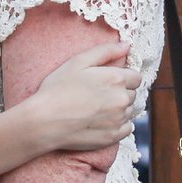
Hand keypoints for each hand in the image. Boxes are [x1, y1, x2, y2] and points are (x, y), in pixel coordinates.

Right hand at [22, 42, 138, 152]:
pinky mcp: (113, 137)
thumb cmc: (58, 89)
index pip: (136, 77)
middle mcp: (121, 100)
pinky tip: (102, 121)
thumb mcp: (78, 61)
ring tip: (97, 108)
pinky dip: (119, 124)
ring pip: (129, 111)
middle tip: (99, 94)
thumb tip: (126, 46)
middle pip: (132, 94)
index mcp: (116, 79)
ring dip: (119, 108)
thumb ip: (106, 51)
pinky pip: (127, 128)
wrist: (45, 121)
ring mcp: (118, 120)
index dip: (124, 77)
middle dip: (121, 92)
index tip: (109, 81)